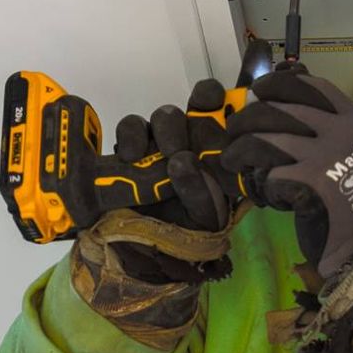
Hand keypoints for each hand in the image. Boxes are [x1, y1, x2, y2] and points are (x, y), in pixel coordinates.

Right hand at [108, 81, 236, 234]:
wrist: (150, 250)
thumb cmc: (189, 229)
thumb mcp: (206, 217)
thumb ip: (201, 193)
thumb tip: (183, 161)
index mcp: (215, 150)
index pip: (223, 113)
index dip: (218, 101)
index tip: (214, 108)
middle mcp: (191, 140)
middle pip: (191, 110)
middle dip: (182, 127)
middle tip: (175, 152)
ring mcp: (160, 142)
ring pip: (162, 116)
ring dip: (161, 131)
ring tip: (156, 158)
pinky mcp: (131, 149)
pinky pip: (130, 128)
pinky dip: (130, 137)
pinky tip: (130, 157)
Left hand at [218, 66, 352, 277]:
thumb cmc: (345, 191)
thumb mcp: (343, 146)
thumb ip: (320, 114)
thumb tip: (285, 70)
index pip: (310, 86)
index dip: (277, 84)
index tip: (257, 92)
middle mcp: (346, 133)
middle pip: (278, 109)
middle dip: (246, 119)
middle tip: (233, 132)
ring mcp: (329, 157)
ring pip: (265, 139)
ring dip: (241, 151)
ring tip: (233, 161)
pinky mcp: (312, 185)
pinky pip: (268, 172)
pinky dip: (259, 183)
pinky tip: (264, 192)